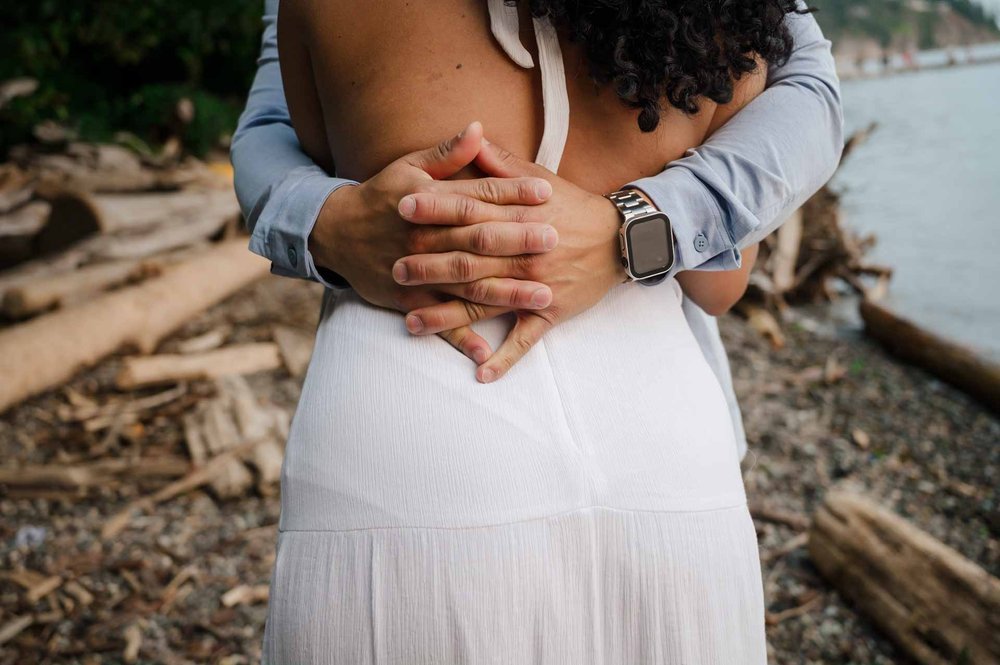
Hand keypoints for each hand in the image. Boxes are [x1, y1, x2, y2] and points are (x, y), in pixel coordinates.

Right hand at [309, 122, 557, 361]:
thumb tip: (479, 129)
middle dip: (517, 241)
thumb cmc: (382, 196)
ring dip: (506, 292)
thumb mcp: (409, 166)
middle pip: (477, 239)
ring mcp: (418, 273)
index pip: (477, 195)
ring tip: (542, 295)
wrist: (336, 233)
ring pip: (467, 284)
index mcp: (429, 201)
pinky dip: (462, 338)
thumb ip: (447, 153)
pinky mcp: (408, 300)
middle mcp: (425, 238)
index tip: (547, 192)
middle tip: (554, 240)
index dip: (512, 192)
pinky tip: (488, 353)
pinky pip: (439, 322)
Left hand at [393, 138, 627, 382]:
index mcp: (519, 219)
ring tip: (412, 322)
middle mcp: (524, 255)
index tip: (401, 208)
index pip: (470, 213)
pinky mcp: (550, 313)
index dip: (435, 210)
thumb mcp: (542, 178)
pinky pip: (525, 340)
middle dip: (430, 266)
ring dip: (448, 315)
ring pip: (485, 303)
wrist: (623, 239)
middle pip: (470, 261)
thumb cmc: (576, 207)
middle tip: (394, 270)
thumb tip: (471, 137)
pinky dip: (504, 359)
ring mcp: (536, 287)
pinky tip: (480, 374)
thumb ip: (502, 164)